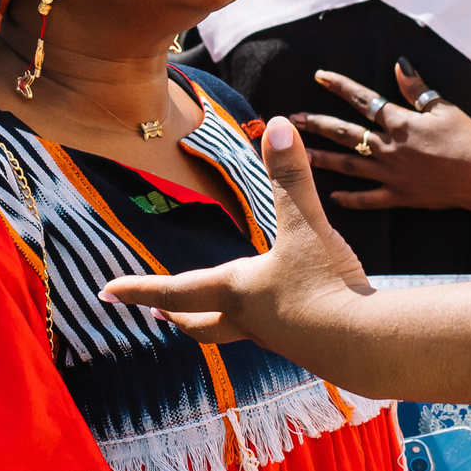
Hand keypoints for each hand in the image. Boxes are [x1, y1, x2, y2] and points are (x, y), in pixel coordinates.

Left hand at [102, 116, 371, 365]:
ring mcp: (276, 336)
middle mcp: (248, 317)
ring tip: (213, 309)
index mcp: (236, 290)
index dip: (138, 288)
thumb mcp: (307, 226)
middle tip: (160, 313)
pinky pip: (271, 331)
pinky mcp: (304, 343)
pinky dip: (262, 320)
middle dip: (177, 314)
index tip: (105, 292)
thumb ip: (291, 177)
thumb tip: (279, 126)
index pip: (174, 290)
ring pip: (233, 330)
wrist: (365, 344)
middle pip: (199, 323)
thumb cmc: (326, 285)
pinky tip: (280, 310)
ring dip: (215, 320)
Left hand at [292, 60, 470, 215]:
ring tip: (300, 155)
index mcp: (401, 123)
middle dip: (318, 125)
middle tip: (294, 119)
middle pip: (346, 133)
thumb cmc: (469, 141)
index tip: (319, 76)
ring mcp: (392, 175)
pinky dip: (350, 199)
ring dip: (322, 159)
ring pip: (349, 166)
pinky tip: (332, 196)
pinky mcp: (400, 196)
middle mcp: (390, 148)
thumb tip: (399, 64)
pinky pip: (369, 199)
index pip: (364, 100)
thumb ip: (417, 89)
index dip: (340, 86)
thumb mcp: (445, 108)